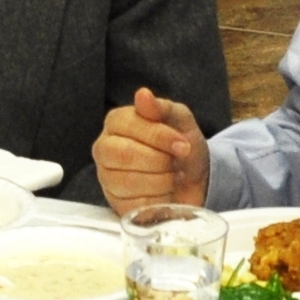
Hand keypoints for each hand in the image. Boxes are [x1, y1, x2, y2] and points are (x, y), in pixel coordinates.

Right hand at [93, 86, 207, 212]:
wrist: (195, 179)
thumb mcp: (180, 120)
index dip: (160, 137)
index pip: (130, 128)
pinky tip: (164, 192)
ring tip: (171, 176)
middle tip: (176, 162)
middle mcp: (105, 149)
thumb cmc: (182, 145)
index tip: (183, 145)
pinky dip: (159, 200)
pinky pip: (135, 205)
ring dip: (162, 181)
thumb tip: (142, 95)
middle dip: (161, 161)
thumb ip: (161, 108)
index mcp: (116, 122)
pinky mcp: (117, 204)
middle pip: (125, 156)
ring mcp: (107, 178)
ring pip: (130, 182)